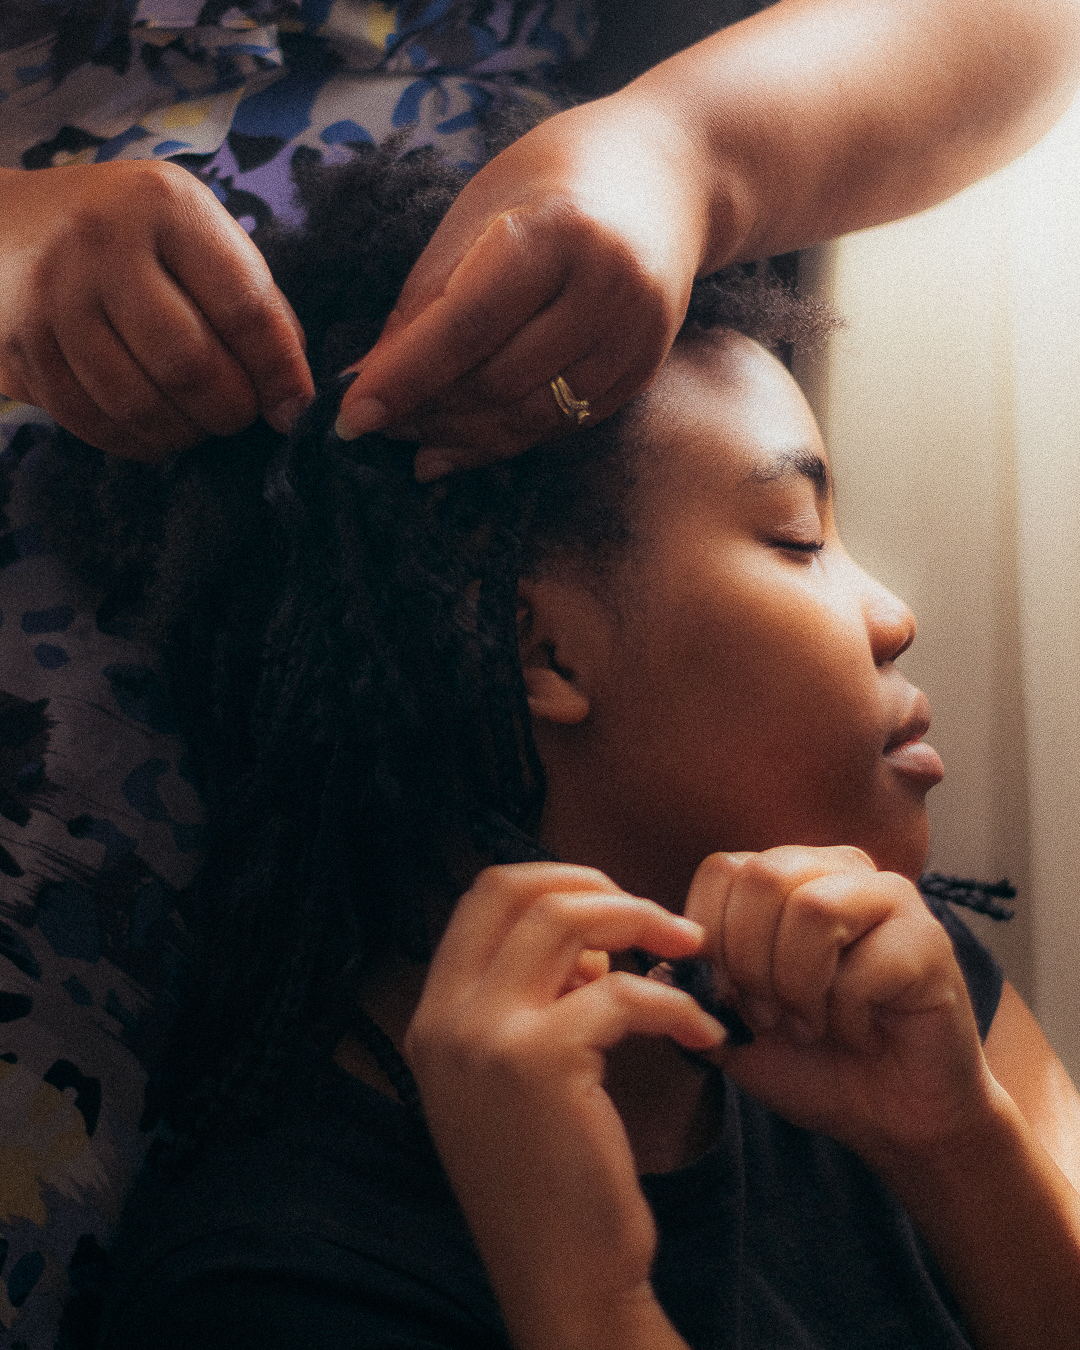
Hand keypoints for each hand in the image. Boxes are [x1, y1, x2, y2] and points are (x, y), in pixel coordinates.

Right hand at [0, 161, 313, 459]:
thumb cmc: (131, 235)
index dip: (279, 372)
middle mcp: (100, 244)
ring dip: (185, 433)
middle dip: (231, 410)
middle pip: (190, 367)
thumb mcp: (194, 233)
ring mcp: (52, 298)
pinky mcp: (19, 348)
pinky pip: (94, 424)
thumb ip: (251, 301)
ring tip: (199, 422)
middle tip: (240, 415)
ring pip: (141, 406)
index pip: (243, 308)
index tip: (294, 409)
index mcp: (163, 205)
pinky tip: (155, 429)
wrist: (7, 223)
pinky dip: (138, 442)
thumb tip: (293, 395)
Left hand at [335, 91, 718, 479]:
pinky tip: (463, 444)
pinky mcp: (644, 369)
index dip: (404, 379)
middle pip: (498, 382)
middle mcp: (608, 288)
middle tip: (379, 421)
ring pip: (531, 418)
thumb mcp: (478, 212)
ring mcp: (635, 335)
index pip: (466, 326)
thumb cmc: (554, 179)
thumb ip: (426, 298)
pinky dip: (507, 440)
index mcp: (558, 232)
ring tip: (415, 437)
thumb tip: (368, 378)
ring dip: (462, 436)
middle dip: (428, 411)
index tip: (351, 418)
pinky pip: (564, 425)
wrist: (667, 175)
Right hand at [404, 862, 718, 1349]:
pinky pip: (624, 991)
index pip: (482, 895)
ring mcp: (483, 1036)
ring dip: (641, 921)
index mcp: (433, 1016)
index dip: (554, 882)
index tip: (612, 910)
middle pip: (514, 887)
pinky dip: (678, 1003)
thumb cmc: (554, 1178)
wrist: (561, 1278)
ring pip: (564, 919)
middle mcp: (444, 1018)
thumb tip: (591, 940)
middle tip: (656, 919)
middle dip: (595, 885)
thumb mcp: (516, 1078)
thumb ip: (534, 1000)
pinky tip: (707, 1034)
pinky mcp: (539, 1062)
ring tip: (689, 951)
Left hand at [686, 847, 995, 1165]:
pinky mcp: (930, 940)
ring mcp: (890, 898)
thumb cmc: (814, 1063)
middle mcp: (839, 869)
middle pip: (761, 877)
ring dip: (796, 986)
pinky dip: (845, 1017)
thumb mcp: (734, 1026)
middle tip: (773, 1015)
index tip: (731, 997)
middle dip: (750, 962)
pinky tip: (861, 1032)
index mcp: (789, 876)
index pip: (723, 870)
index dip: (712, 938)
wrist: (892, 1118)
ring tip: (813, 1023)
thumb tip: (654, 966)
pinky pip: (860, 967)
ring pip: (809, 909)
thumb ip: (695, 989)